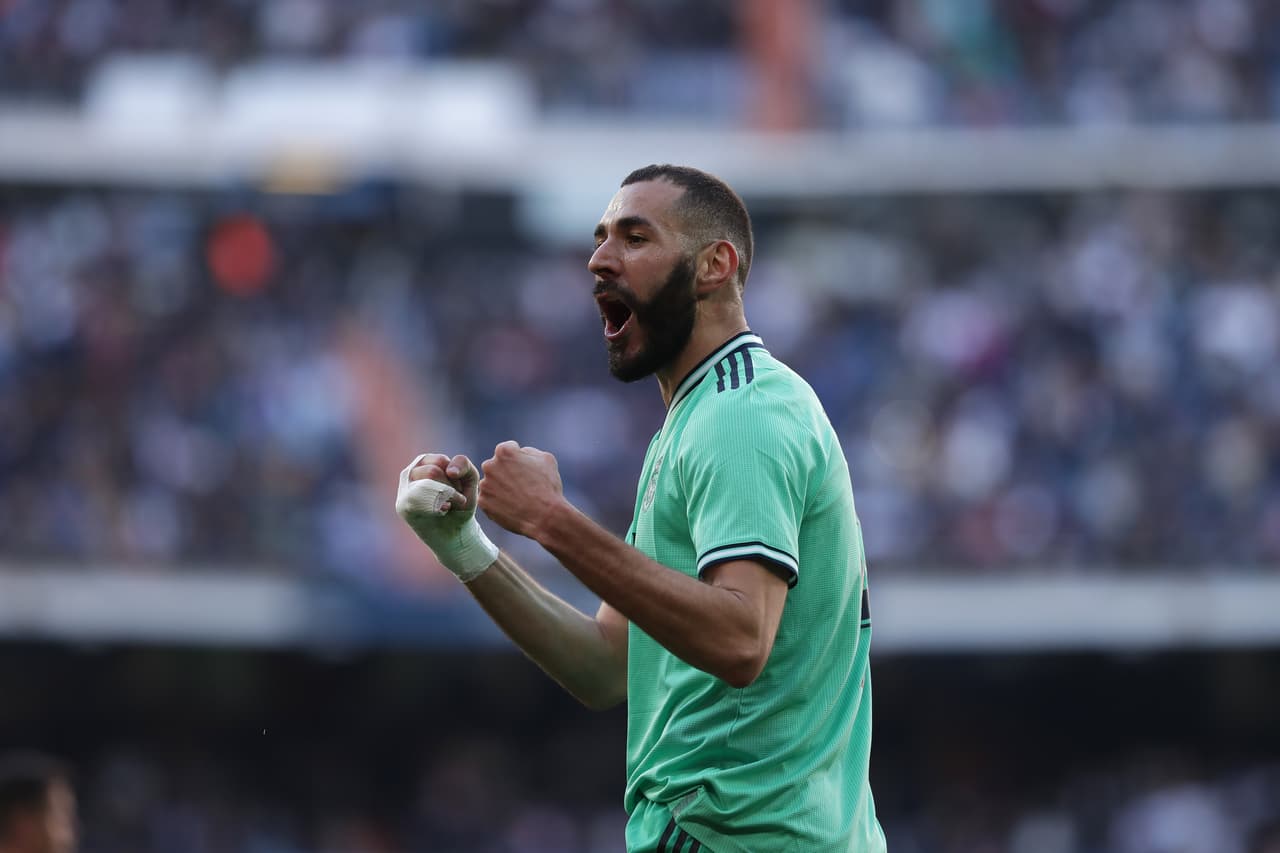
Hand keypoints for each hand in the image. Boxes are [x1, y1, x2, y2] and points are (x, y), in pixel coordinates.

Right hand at [396, 452, 497, 581]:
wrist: (456, 532)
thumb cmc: (460, 503)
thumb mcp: (468, 479)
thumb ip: (463, 464)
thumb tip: (449, 471)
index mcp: (424, 462)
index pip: (441, 461)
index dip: (455, 477)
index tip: (456, 488)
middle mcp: (410, 473)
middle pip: (433, 472)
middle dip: (450, 489)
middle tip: (452, 499)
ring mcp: (403, 490)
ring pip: (427, 485)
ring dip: (444, 498)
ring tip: (447, 505)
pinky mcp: (403, 506)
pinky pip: (421, 501)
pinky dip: (437, 508)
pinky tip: (440, 512)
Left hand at [478, 441, 565, 539]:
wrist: (544, 517)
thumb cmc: (547, 487)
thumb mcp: (545, 459)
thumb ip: (528, 451)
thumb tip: (519, 453)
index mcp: (504, 452)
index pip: (508, 450)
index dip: (519, 459)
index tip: (527, 470)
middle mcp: (490, 466)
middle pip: (496, 466)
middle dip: (506, 472)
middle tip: (521, 485)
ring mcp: (484, 485)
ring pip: (491, 483)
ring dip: (501, 488)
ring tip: (518, 498)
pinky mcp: (483, 502)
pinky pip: (489, 499)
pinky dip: (498, 502)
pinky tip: (511, 507)